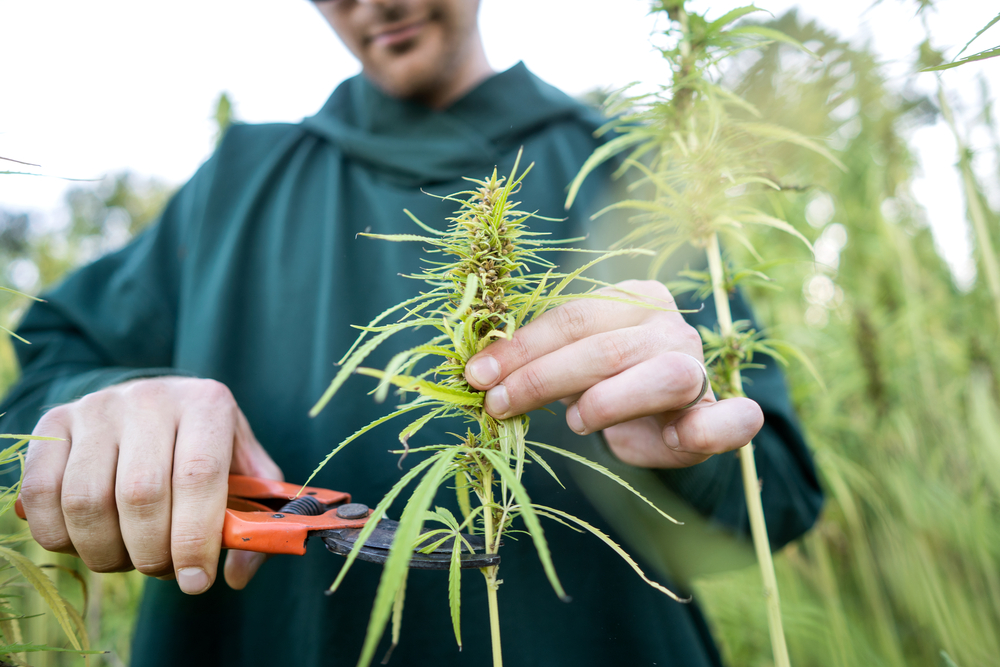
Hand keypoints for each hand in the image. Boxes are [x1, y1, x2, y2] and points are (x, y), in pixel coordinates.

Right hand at [19, 377, 282, 593]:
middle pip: (141, 494)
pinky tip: (86, 541)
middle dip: (151, 552)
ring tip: (127, 556)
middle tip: (161, 568)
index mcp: (206, 404)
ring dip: (106, 551)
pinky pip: (42, 494)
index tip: (195, 581)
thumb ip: (252, 519)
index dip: (194, 539)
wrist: (153, 404)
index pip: (199, 476)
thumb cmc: (203, 447)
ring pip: (87, 501)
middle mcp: (151, 398)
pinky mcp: (54, 422)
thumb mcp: (241, 468)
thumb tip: (238, 574)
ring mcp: (98, 407)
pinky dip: (60, 536)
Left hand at [463, 280, 763, 467]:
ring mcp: (700, 367)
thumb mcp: (568, 364)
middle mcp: (671, 326)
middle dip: (541, 377)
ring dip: (605, 403)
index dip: (522, 347)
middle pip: (604, 347)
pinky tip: (679, 438)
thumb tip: (479, 370)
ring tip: (574, 422)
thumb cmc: (606, 386)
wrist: (660, 427)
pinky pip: (733, 419)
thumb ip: (537, 358)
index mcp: (635, 299)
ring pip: (659, 376)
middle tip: (497, 405)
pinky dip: (709, 428)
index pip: (573, 316)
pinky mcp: (723, 414)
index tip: (477, 375)